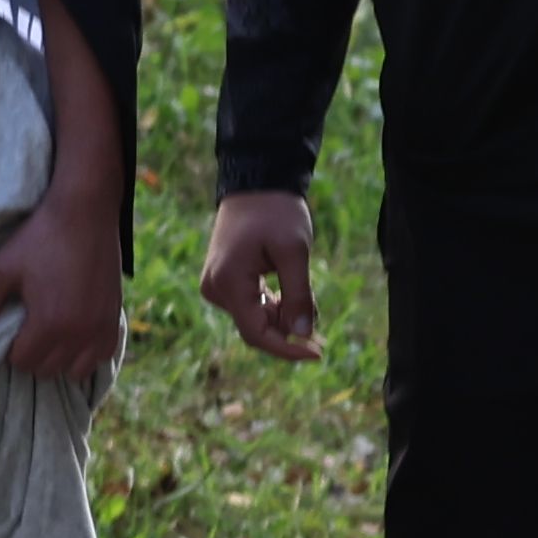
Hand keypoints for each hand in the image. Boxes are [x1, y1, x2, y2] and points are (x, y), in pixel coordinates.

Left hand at [0, 179, 126, 383]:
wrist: (85, 212)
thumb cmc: (41, 237)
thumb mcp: (4, 269)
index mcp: (49, 323)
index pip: (22, 362)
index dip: (12, 348)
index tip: (11, 326)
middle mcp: (78, 333)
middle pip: (48, 369)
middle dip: (34, 355)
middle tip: (28, 328)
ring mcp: (100, 327)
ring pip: (76, 369)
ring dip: (61, 359)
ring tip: (51, 334)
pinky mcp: (115, 317)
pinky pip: (103, 355)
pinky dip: (88, 352)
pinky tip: (76, 335)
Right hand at [196, 188, 320, 360]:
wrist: (256, 182)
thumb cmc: (276, 212)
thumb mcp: (294, 252)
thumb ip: (298, 295)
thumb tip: (302, 334)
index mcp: (228, 282)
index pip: (256, 333)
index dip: (287, 349)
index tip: (316, 354)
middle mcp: (215, 288)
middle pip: (255, 328)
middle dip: (288, 334)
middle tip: (322, 337)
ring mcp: (216, 285)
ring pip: (254, 318)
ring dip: (283, 319)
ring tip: (311, 308)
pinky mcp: (224, 280)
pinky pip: (250, 305)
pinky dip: (274, 307)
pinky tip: (294, 300)